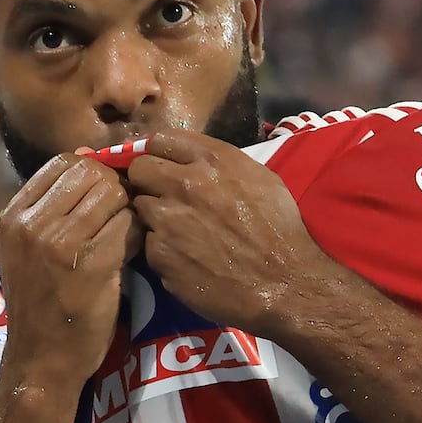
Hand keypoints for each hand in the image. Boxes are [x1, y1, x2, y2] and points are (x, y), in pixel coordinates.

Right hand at [0, 153, 138, 394]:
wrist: (41, 358)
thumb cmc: (39, 303)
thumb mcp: (26, 249)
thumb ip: (50, 208)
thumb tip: (88, 158)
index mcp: (14, 216)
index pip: (63, 162)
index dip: (92, 171)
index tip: (101, 196)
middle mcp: (32, 225)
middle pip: (91, 174)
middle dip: (114, 189)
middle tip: (119, 215)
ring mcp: (60, 245)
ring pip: (114, 196)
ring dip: (127, 212)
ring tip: (122, 235)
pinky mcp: (92, 267)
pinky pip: (129, 228)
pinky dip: (137, 236)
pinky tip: (129, 254)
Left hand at [124, 130, 339, 333]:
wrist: (282, 282)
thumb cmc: (279, 229)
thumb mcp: (260, 179)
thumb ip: (221, 164)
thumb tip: (194, 162)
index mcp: (213, 160)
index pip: (161, 140)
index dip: (160, 154)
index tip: (164, 166)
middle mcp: (184, 183)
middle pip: (139, 170)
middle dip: (148, 181)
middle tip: (164, 198)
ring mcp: (167, 220)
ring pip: (140, 207)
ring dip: (155, 217)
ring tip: (180, 232)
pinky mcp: (160, 254)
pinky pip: (149, 243)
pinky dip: (163, 249)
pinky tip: (186, 258)